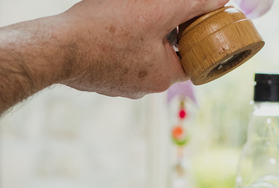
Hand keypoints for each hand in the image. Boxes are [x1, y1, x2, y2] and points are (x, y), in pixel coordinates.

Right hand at [56, 0, 228, 97]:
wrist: (57, 47)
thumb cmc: (107, 31)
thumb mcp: (159, 11)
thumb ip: (192, 5)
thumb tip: (221, 0)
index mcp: (163, 77)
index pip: (191, 57)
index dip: (194, 34)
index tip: (191, 17)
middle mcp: (141, 88)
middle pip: (164, 55)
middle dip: (164, 30)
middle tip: (159, 8)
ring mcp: (117, 85)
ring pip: (138, 55)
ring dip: (139, 34)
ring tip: (131, 13)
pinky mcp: (96, 77)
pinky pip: (115, 57)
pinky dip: (116, 41)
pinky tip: (108, 25)